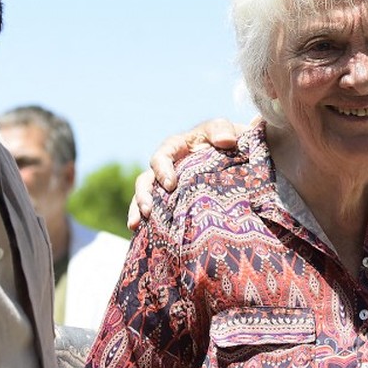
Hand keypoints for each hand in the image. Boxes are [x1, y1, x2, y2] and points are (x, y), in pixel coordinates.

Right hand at [126, 119, 244, 229]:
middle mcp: (165, 168)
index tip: (170, 185)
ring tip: (134, 226)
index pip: (161, 157)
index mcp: (174, 148)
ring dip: (137, 211)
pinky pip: (157, 213)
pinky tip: (147, 237)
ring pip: (146, 199)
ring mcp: (166, 187)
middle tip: (146, 211)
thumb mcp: (223, 129)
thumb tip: (226, 141)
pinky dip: (150, 224)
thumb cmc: (224, 138)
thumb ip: (222, 130)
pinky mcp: (172, 202)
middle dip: (143, 196)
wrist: (233, 155)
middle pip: (146, 181)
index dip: (162, 170)